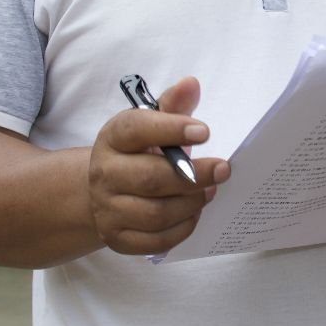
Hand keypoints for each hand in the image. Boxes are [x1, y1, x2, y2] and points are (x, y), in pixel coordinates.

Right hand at [87, 76, 228, 255]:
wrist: (107, 190)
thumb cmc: (140, 153)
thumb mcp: (152, 125)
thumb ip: (173, 106)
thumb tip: (191, 83)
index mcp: (112, 138)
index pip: (136, 129)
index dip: (171, 129)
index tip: (205, 132)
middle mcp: (103, 174)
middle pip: (150, 178)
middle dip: (193, 176)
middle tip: (222, 170)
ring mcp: (107, 209)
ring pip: (155, 214)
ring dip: (191, 204)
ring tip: (209, 192)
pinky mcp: (116, 238)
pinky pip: (154, 241)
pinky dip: (181, 229)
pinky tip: (194, 214)